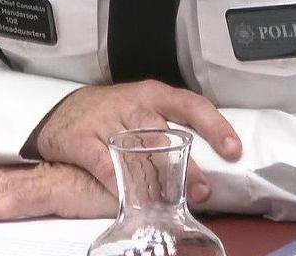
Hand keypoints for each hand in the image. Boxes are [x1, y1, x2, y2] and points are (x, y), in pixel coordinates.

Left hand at [0, 163, 116, 222]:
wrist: (153, 173)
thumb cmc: (125, 182)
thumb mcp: (88, 194)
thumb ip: (69, 195)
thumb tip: (54, 199)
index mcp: (48, 175)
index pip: (2, 180)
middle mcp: (44, 174)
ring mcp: (51, 182)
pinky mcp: (62, 192)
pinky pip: (22, 202)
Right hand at [29, 81, 241, 203]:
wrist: (62, 112)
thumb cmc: (113, 113)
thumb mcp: (144, 109)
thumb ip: (171, 130)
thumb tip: (208, 162)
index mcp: (154, 94)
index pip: (191, 105)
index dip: (215, 126)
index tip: (233, 150)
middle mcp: (133, 104)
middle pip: (165, 133)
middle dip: (187, 165)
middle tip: (203, 190)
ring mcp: (107, 120)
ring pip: (138, 149)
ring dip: (158, 178)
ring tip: (172, 200)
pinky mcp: (83, 139)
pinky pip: (104, 164)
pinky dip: (119, 183)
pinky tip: (131, 198)